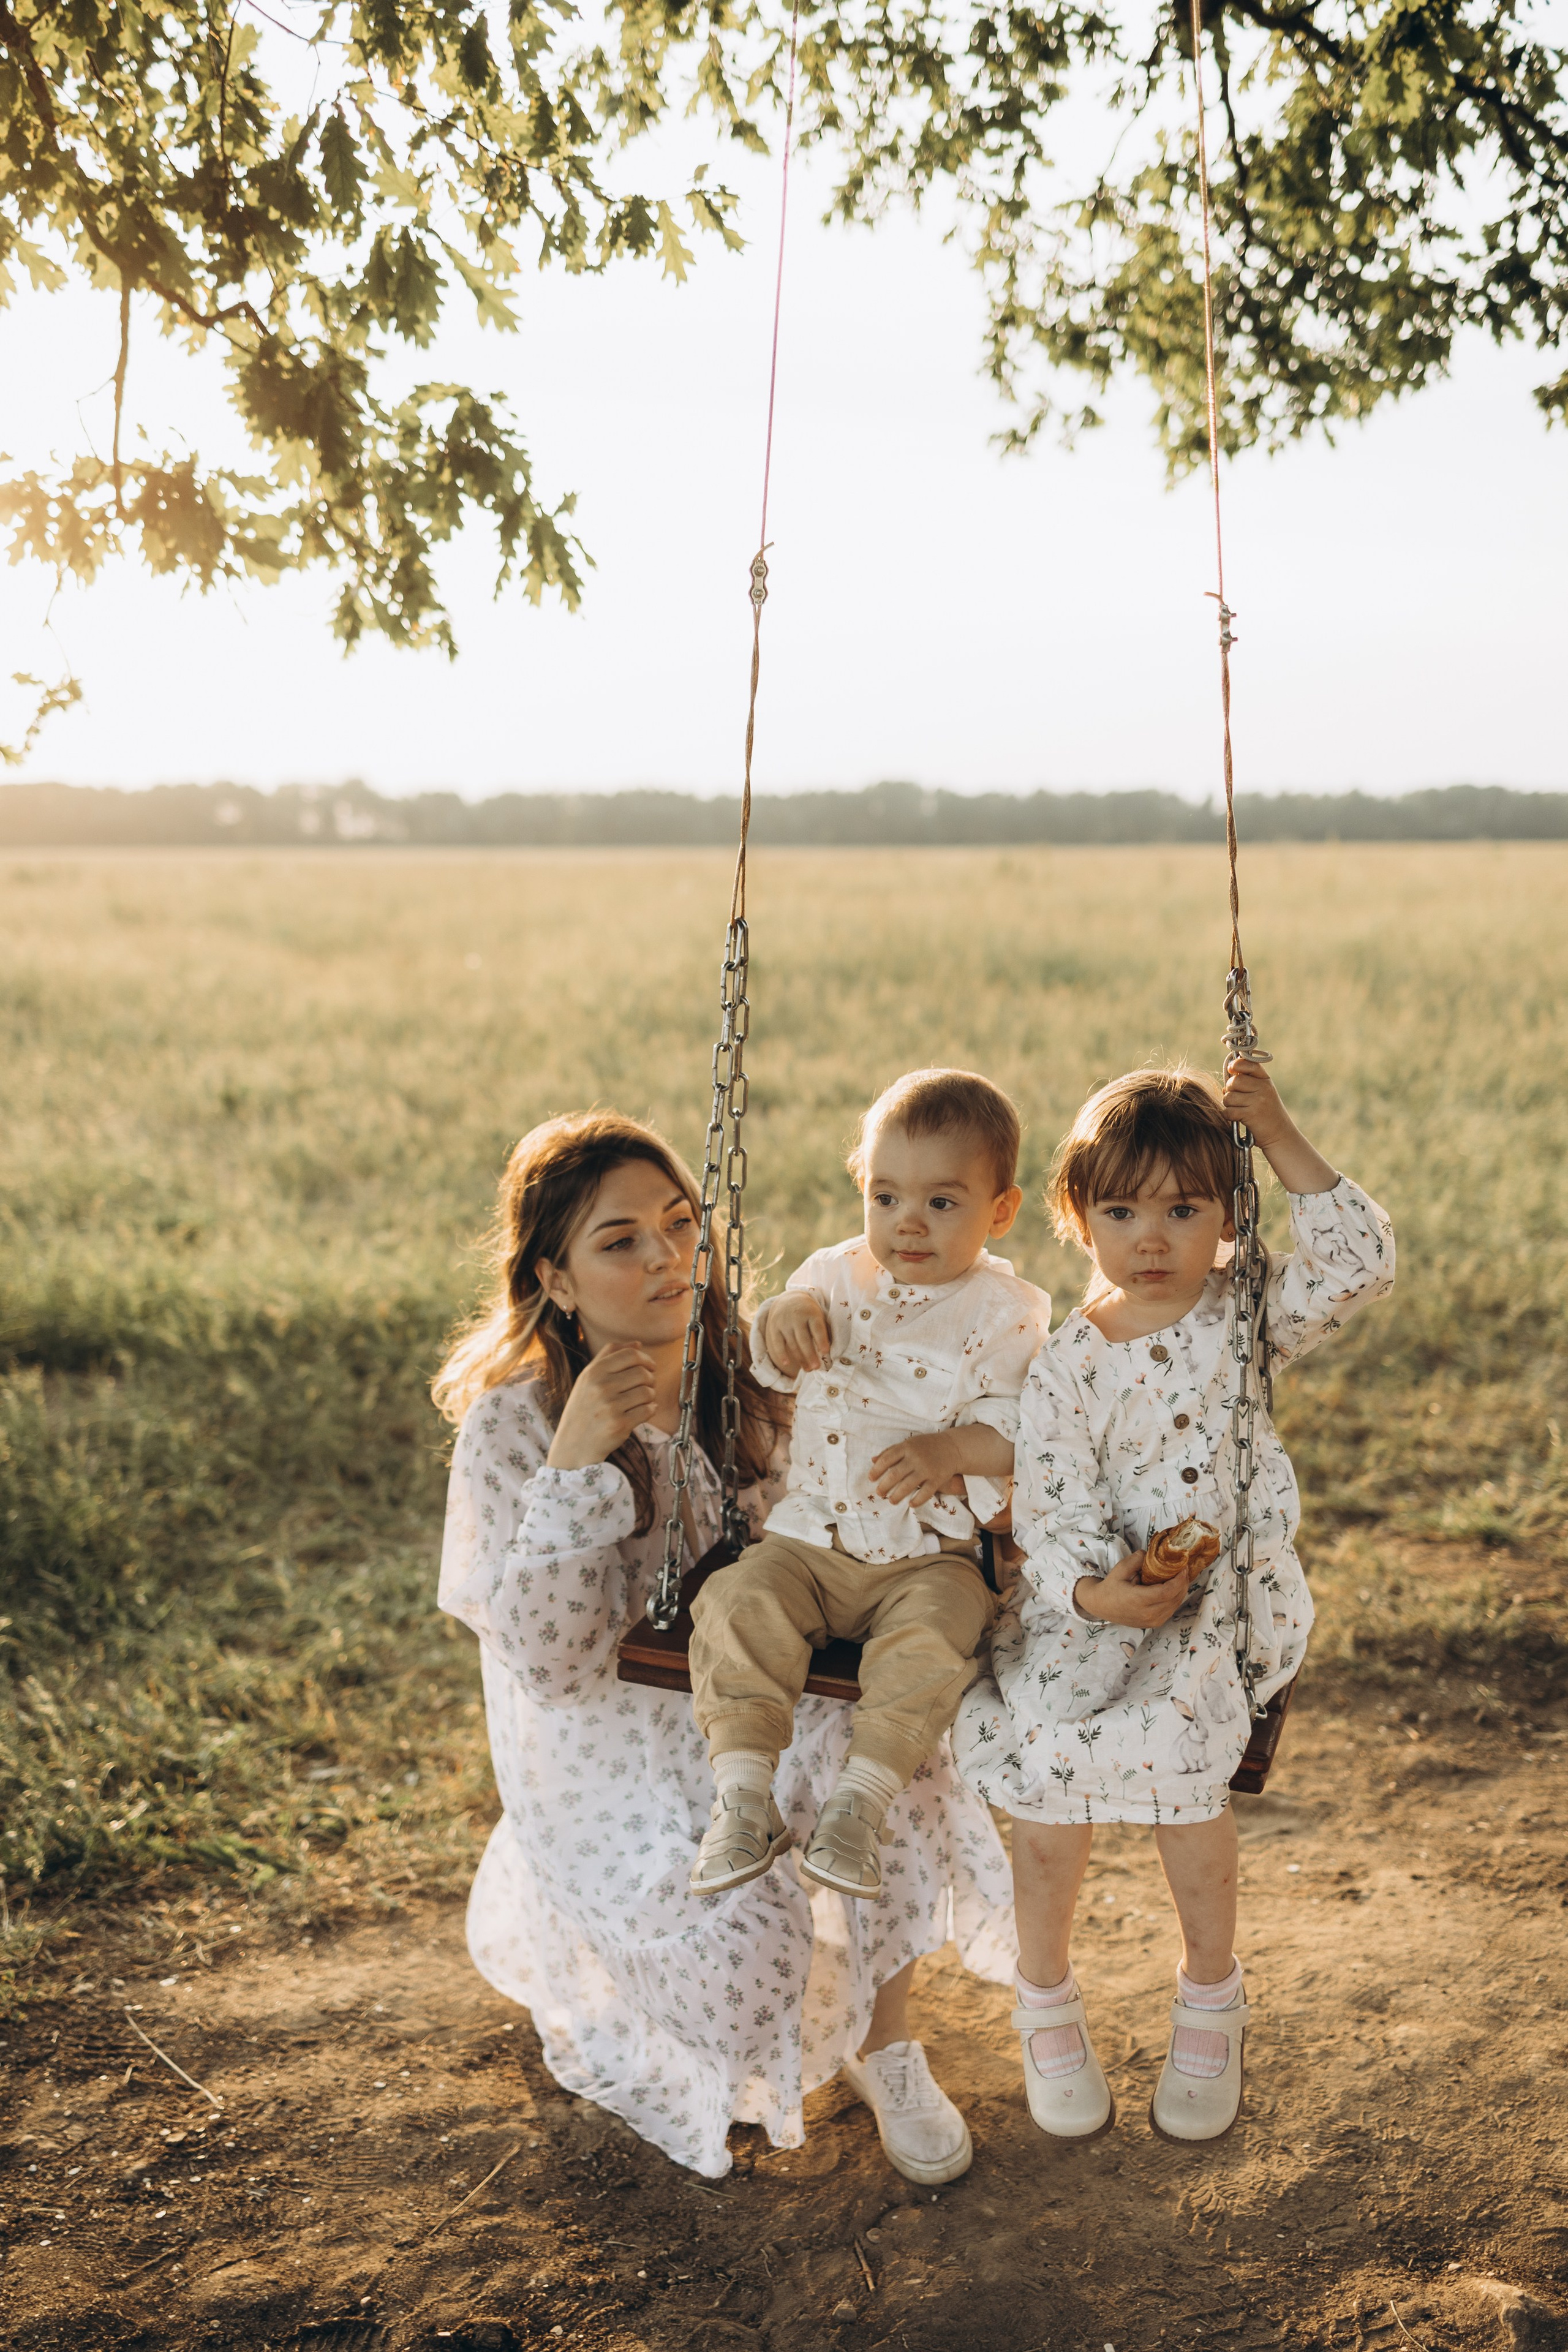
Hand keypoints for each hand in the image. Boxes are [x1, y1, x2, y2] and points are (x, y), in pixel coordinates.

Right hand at [547, 1343, 657, 1469]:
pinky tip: (643, 1412)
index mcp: (593, 1372)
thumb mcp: (588, 1378)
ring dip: (650, 1396)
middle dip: (650, 1379)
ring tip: (642, 1401)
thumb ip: (609, 1356)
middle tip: (647, 1386)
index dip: (646, 1359)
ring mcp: (610, 1406)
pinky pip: (648, 1410)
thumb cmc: (584, 1408)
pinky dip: (650, 1410)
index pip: (631, 1355)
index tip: (649, 1367)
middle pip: (643, 1373)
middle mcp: (601, 1387)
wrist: (573, 1443)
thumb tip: (637, 1344)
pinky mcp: (620, 1424)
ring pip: (648, 1392)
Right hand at [764, 1292, 831, 1375]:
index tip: (825, 1352)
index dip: (821, 1340)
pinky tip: (786, 1363)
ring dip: (800, 1358)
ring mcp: (784, 1322)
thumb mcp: (818, 1315)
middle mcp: (797, 1317)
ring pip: (792, 1343)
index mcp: (811, 1313)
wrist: (789, 1300)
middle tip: (816, 1367)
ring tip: (808, 1369)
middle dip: (810, 1355)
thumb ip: (823, 1330)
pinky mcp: (774, 1327)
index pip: (817, 1328)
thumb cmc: (809, 1313)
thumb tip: (828, 1353)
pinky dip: (781, 1353)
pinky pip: (777, 1343)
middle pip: (804, 1339)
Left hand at [871, 1432, 962, 1506]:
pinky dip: (917, 1500)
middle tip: (879, 1493)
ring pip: (908, 1485)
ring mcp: (927, 1469)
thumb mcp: (909, 1443)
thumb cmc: (926, 1445)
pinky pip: (925, 1492)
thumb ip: (891, 1451)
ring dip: (897, 1495)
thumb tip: (872, 1460)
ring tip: (891, 1501)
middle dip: (884, 1486)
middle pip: (895, 1474)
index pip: (886, 1459)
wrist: (953, 1447)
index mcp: (906, 1447)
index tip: (871, 1479)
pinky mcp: (938, 1478)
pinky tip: (910, 1504)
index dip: (876, 1470)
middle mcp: (916, 1458)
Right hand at [1073, 1551, 1191, 1627]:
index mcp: (1138, 1600)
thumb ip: (1138, 1559)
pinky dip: (1175, 1598)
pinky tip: (1174, 1587)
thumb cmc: (1111, 1587)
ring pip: (1175, 1605)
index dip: (1179, 1579)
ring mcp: (1152, 1621)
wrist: (1101, 1606)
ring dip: (1181, 1590)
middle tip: (1184, 1568)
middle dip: (1183, 1582)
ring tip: (1181, 1576)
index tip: (1183, 1566)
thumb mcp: (1120, 1569)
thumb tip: (1153, 1554)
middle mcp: (1147, 1614)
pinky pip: (1171, 1610)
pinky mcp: (1154, 1623)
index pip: (1167, 1591)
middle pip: (1175, 1598)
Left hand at [1220, 1057, 1290, 1149]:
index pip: (1249, 1064)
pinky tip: (1237, 1118)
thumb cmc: (1267, 1113)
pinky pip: (1228, 1111)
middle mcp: (1263, 1088)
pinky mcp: (1251, 1115)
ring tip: (1238, 1109)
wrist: (1280, 1135)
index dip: (1237, 1064)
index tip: (1232, 1069)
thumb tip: (1228, 1071)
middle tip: (1236, 1098)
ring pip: (1229, 1097)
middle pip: (1234, 1081)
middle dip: (1229, 1090)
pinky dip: (1229, 1116)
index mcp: (1266, 1080)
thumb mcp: (1263, 1093)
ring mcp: (1258, 1101)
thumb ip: (1249, 1082)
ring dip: (1228, 1105)